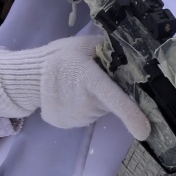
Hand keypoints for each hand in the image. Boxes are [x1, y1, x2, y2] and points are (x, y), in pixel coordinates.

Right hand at [0, 34, 150, 138]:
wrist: (30, 77)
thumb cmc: (60, 56)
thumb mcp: (86, 44)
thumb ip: (109, 51)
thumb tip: (133, 57)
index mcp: (91, 81)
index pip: (115, 99)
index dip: (131, 115)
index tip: (145, 132)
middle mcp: (86, 104)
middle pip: (111, 102)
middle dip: (110, 92)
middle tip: (92, 77)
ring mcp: (77, 118)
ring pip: (100, 110)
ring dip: (96, 99)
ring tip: (78, 85)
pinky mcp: (69, 125)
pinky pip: (87, 116)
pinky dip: (84, 107)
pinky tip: (71, 96)